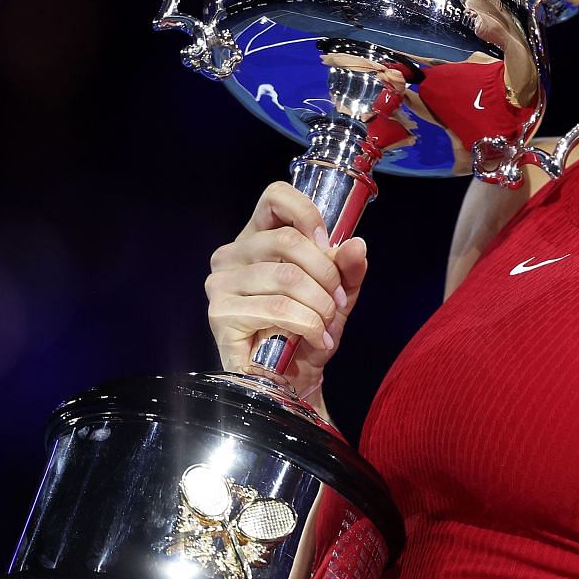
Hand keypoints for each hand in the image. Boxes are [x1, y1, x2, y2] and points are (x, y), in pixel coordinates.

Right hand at [206, 183, 370, 384]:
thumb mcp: (337, 296)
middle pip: (288, 240)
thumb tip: (356, 246)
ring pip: (287, 278)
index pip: (275, 197)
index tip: (329, 245)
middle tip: (337, 302)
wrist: (292, 381)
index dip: (308, 215)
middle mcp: (231, 256)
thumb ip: (348, 269)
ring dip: (320, 305)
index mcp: (256, 239)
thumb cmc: (307, 333)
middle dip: (326, 274)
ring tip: (327, 326)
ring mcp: (222, 285)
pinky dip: (309, 326)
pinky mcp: (221, 316)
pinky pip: (279, 310)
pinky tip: (314, 340)